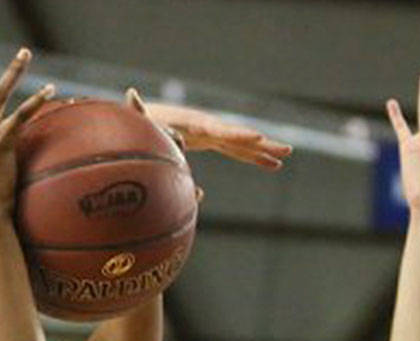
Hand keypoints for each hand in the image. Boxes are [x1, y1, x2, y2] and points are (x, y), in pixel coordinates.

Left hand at [126, 89, 291, 169]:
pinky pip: (236, 150)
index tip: (259, 138)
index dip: (239, 136)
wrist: (141, 117)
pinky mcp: (210, 139)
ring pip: (242, 144)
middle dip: (263, 144)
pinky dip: (253, 157)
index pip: (221, 131)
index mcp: (194, 125)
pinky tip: (271, 166)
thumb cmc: (140, 122)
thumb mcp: (141, 118)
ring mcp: (211, 132)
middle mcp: (208, 126)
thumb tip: (131, 94)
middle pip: (240, 137)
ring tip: (286, 158)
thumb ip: (138, 109)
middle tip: (287, 150)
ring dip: (264, 152)